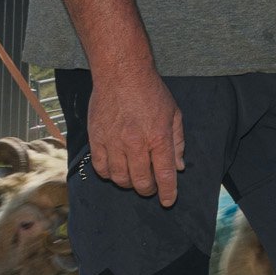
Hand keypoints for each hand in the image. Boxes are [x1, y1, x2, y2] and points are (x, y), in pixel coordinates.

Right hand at [90, 62, 182, 204]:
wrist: (121, 73)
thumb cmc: (150, 92)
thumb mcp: (174, 114)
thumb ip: (177, 142)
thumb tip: (178, 167)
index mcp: (158, 137)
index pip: (164, 175)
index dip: (168, 192)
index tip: (168, 201)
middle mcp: (136, 143)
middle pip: (141, 182)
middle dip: (148, 190)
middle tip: (151, 187)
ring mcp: (114, 142)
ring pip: (119, 178)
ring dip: (128, 183)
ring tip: (134, 177)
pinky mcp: (96, 138)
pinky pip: (101, 167)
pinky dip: (108, 174)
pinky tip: (116, 168)